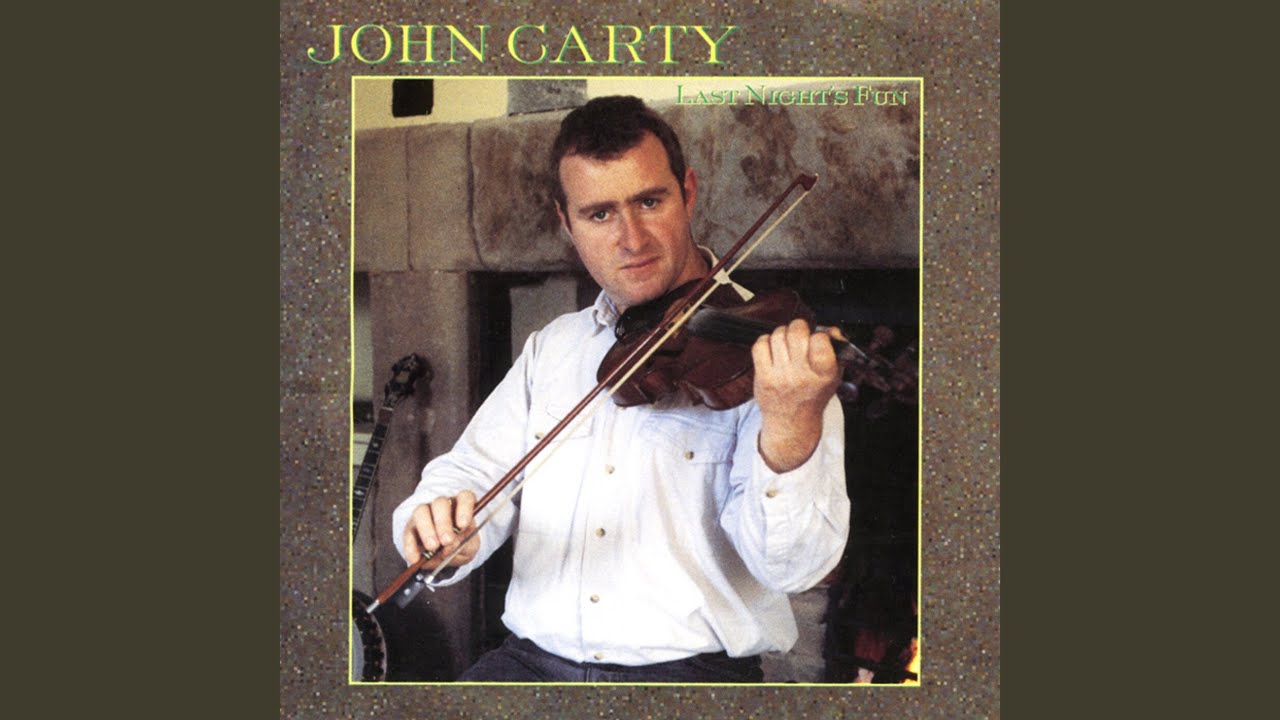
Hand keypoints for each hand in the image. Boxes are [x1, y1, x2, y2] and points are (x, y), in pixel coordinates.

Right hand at [401, 490, 480, 568]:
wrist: (450, 556)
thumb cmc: (463, 546)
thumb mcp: (468, 549)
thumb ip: (461, 546)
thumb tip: (448, 546)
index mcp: (462, 505)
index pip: (465, 497)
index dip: (464, 508)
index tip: (463, 525)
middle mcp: (443, 504)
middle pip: (440, 503)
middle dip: (443, 522)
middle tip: (447, 540)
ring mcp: (424, 513)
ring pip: (421, 512)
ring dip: (426, 530)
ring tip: (432, 548)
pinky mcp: (411, 527)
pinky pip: (408, 533)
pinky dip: (410, 546)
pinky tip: (415, 559)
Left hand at [751, 319, 842, 471]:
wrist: (792, 421)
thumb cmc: (813, 394)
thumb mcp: (834, 375)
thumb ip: (837, 350)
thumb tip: (831, 330)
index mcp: (824, 373)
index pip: (820, 340)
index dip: (818, 334)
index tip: (817, 339)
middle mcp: (802, 376)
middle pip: (796, 333)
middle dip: (798, 328)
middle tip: (799, 335)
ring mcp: (780, 377)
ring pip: (777, 336)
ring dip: (782, 334)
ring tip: (786, 344)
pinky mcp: (763, 377)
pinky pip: (760, 345)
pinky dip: (765, 342)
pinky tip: (773, 350)